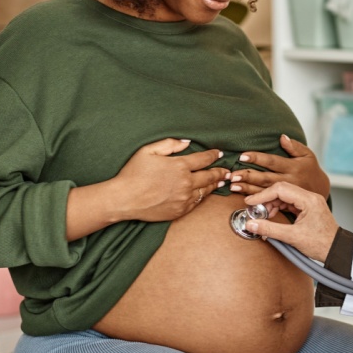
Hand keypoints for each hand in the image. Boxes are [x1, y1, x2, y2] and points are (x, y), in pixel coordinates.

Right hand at [114, 138, 230, 221]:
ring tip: (221, 181)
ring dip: (214, 185)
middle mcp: (186, 183)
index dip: (213, 155)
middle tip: (228, 171)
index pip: (203, 159)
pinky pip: (196, 202)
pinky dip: (202, 196)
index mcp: (179, 166)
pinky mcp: (180, 210)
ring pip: (205, 190)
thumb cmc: (133, 173)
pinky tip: (204, 193)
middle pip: (209, 176)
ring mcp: (184, 198)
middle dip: (220, 172)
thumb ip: (169, 144)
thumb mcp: (148, 151)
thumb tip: (187, 142)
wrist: (124, 199)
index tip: (219, 153)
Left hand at [230, 134, 329, 198]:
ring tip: (232, 185)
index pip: (272, 161)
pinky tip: (243, 197)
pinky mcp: (283, 201)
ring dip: (247, 189)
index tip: (242, 155)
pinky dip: (254, 199)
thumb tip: (282, 137)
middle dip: (247, 176)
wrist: (320, 190)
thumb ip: (295, 146)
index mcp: (293, 167)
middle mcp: (288, 180)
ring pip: (263, 191)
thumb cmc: (311, 169)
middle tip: (232, 174)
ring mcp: (285, 193)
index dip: (257, 158)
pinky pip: (267, 200)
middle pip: (265, 178)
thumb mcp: (308, 155)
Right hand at [243, 181, 337, 261]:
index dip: (263, 195)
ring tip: (263, 217)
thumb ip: (270, 230)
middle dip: (266, 200)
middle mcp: (310, 197)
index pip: (281, 189)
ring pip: (285, 197)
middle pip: (282, 190)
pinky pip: (289, 204)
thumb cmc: (321, 244)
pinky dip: (279, 209)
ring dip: (272, 205)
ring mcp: (309, 202)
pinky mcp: (308, 209)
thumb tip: (251, 225)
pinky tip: (271, 218)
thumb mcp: (293, 237)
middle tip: (254, 211)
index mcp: (309, 200)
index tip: (250, 203)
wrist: (337, 252)